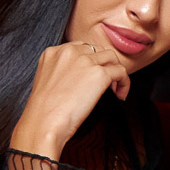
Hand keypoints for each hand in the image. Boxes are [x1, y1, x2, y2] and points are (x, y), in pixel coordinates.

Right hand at [9, 41, 130, 158]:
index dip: (92, 61)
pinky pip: (121, 72)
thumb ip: (64, 71)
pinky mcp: (99, 73)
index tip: (93, 76)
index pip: (82, 47)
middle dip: (105, 65)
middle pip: (99, 50)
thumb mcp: (48, 80)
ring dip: (117, 73)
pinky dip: (125, 83)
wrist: (44, 122)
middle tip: (107, 83)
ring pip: (112, 58)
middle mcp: (69, 51)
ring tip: (114, 89)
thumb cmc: (45, 110)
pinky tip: (120, 95)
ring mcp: (85, 61)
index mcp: (54, 51)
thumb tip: (84, 75)